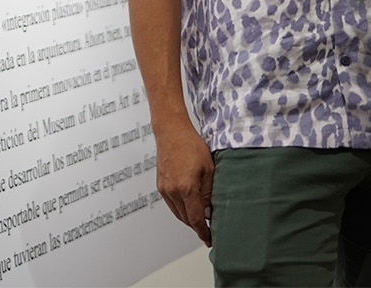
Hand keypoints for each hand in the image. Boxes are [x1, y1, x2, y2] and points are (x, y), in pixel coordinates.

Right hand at [154, 118, 214, 246]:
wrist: (171, 131)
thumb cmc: (190, 144)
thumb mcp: (209, 169)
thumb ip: (209, 193)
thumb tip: (210, 211)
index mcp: (186, 188)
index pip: (196, 219)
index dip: (204, 232)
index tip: (209, 239)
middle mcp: (172, 191)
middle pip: (186, 219)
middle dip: (197, 226)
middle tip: (209, 228)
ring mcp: (164, 188)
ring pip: (178, 213)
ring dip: (189, 218)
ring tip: (200, 217)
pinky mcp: (160, 185)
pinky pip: (171, 204)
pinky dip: (181, 209)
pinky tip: (189, 205)